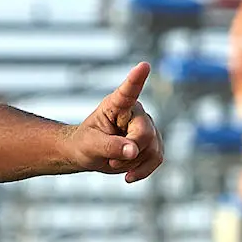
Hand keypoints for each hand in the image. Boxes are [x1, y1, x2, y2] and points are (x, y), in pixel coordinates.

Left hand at [68, 62, 162, 182]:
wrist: (90, 154)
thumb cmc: (85, 143)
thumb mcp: (90, 145)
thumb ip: (110, 146)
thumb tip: (133, 150)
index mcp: (117, 104)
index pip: (128, 91)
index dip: (136, 79)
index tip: (144, 65)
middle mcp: (136, 112)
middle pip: (145, 133)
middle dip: (129, 152)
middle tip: (110, 159)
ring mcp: (147, 127)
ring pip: (153, 149)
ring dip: (132, 163)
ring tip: (114, 161)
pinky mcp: (153, 143)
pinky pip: (157, 158)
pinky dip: (143, 170)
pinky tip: (129, 176)